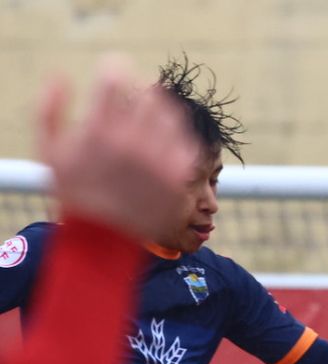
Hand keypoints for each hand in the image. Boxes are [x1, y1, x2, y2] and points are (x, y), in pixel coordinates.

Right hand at [37, 55, 198, 242]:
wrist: (104, 239)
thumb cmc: (74, 192)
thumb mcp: (49, 152)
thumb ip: (49, 109)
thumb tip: (59, 75)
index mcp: (100, 132)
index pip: (115, 79)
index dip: (115, 68)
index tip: (114, 70)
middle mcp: (134, 144)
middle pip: (152, 96)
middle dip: (142, 92)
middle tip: (135, 100)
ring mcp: (161, 161)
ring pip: (173, 117)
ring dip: (162, 112)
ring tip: (148, 122)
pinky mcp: (181, 179)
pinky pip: (187, 144)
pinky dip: (177, 139)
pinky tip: (163, 145)